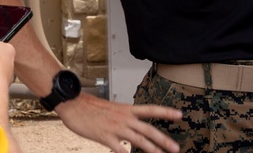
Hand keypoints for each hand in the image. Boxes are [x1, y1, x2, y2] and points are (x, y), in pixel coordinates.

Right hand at [55, 93, 181, 152]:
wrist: (73, 104)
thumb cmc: (90, 107)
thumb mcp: (112, 109)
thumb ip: (124, 118)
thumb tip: (132, 125)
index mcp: (127, 109)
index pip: (151, 109)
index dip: (166, 112)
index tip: (179, 115)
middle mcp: (124, 118)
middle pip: (148, 129)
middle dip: (163, 139)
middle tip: (176, 148)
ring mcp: (115, 128)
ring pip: (138, 140)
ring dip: (152, 150)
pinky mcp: (104, 136)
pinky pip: (118, 148)